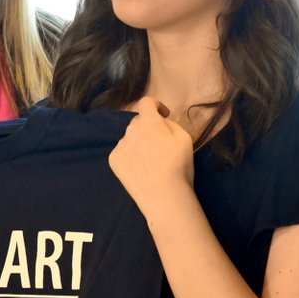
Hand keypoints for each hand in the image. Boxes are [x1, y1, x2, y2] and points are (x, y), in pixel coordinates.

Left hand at [108, 97, 195, 218]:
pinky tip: (141, 169)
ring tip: (150, 161)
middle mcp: (130, 130)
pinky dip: (130, 156)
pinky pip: (122, 152)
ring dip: (139, 143)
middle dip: (148, 128)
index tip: (163, 115)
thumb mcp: (185, 138)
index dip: (155, 105)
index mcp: (149, 121)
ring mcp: (120, 145)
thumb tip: (160, 123)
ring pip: (130, 138)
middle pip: (138, 122)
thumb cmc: (178, 165)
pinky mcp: (113, 160)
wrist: (163, 195)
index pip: (146, 102)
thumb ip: (170, 124)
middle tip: (160, 144)